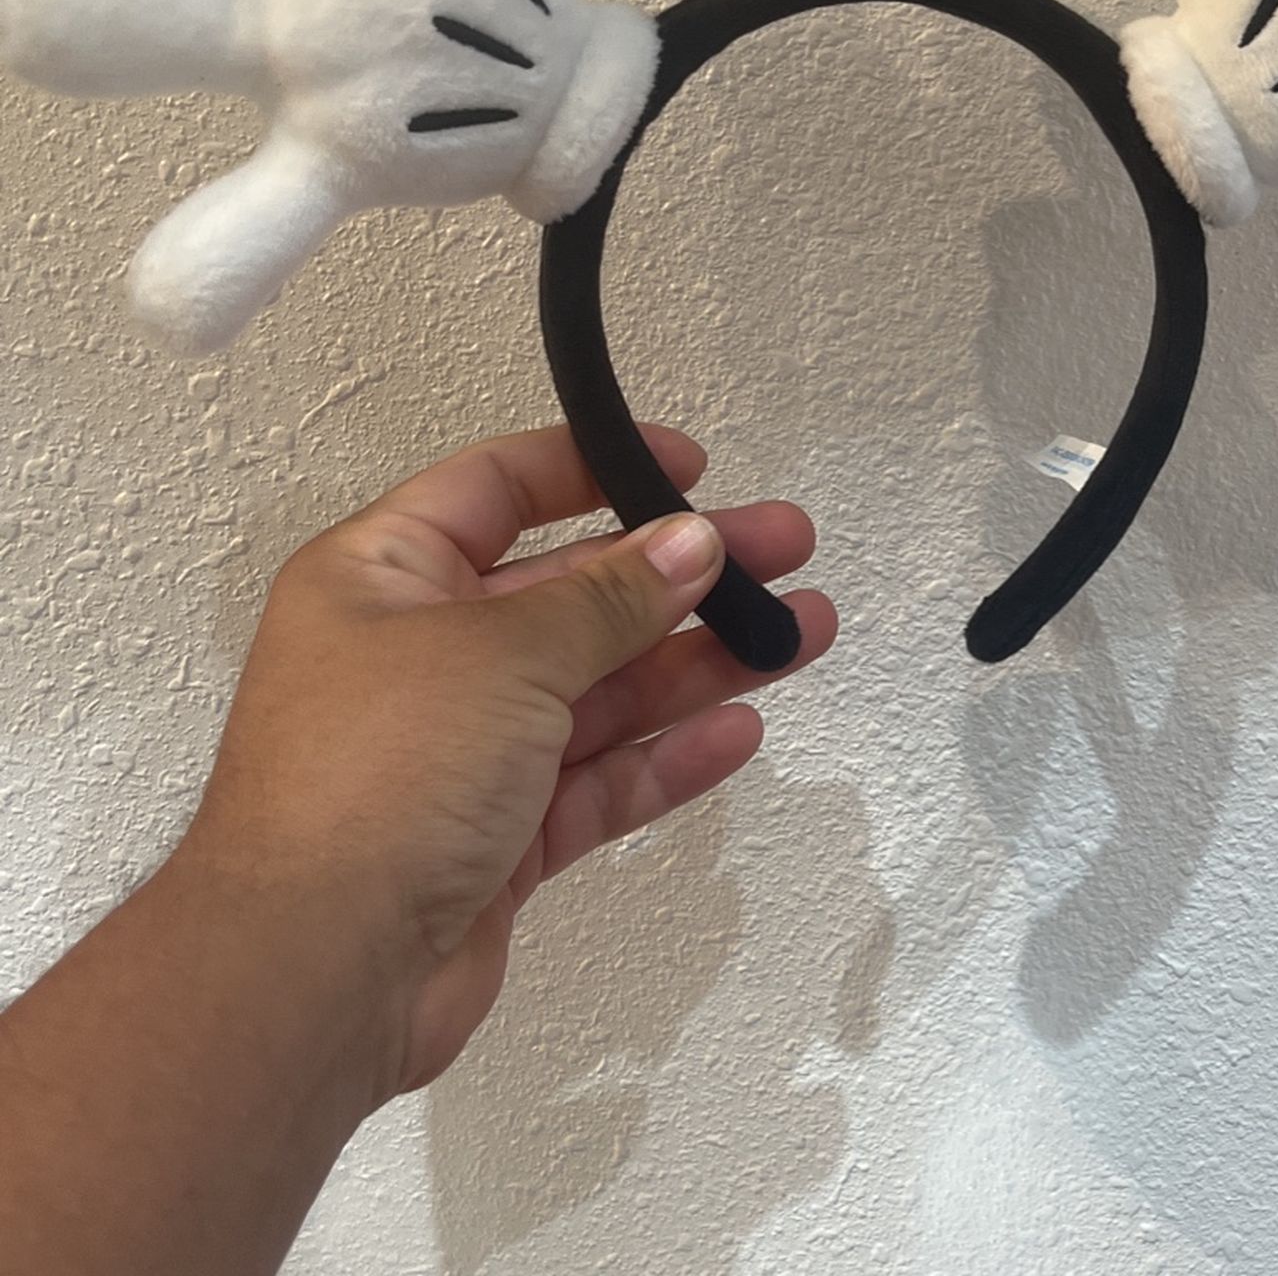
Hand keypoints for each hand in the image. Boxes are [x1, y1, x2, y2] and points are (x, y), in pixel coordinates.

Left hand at [174, 424, 834, 1100]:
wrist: (313, 976)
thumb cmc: (375, 779)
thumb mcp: (504, 653)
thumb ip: (611, 597)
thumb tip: (692, 541)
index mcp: (384, 578)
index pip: (498, 489)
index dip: (595, 468)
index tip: (690, 465)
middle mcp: (421, 655)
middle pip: (573, 591)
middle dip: (682, 572)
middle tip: (785, 550)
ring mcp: (462, 751)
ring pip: (601, 687)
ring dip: (698, 661)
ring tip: (800, 634)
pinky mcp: (497, 838)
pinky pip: (597, 779)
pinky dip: (665, 754)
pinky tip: (738, 730)